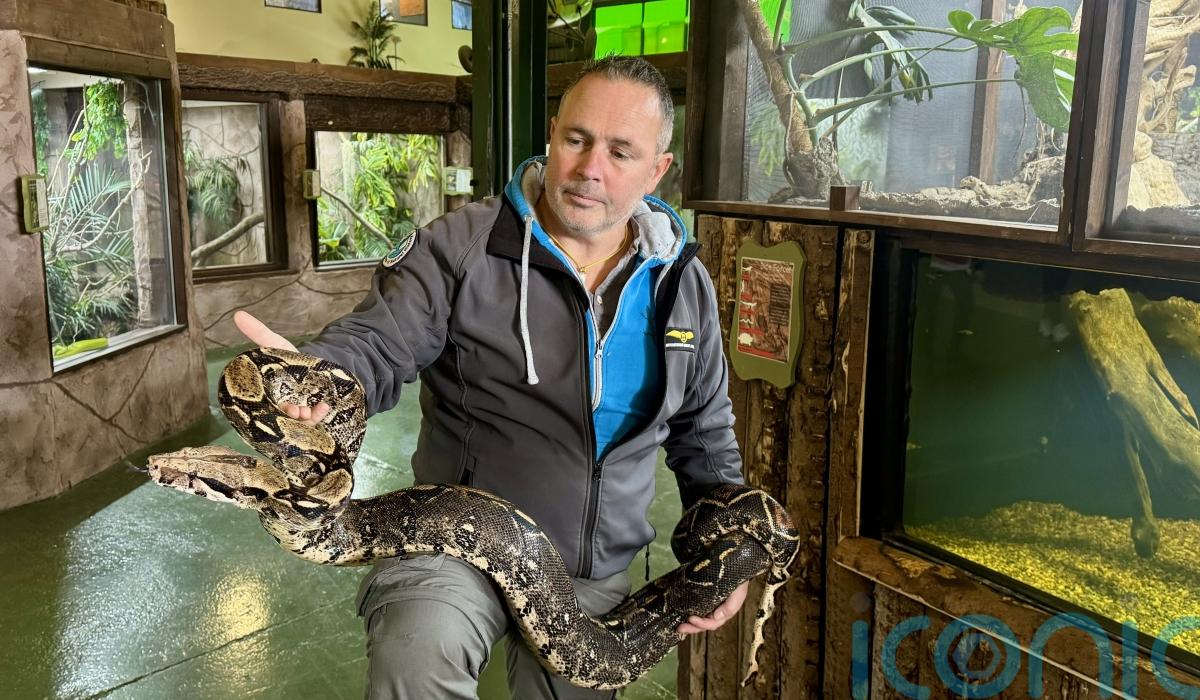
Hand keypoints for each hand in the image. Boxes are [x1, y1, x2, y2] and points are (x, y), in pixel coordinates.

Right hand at [232, 310, 328, 425]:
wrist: (316, 366)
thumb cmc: (290, 360)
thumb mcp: (276, 344)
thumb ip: (259, 333)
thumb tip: (238, 314)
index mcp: (268, 395)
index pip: (262, 405)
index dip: (268, 408)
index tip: (277, 405)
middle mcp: (280, 407)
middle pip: (281, 417)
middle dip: (287, 415)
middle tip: (294, 411)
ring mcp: (297, 414)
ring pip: (297, 423)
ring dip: (302, 419)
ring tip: (306, 411)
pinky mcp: (313, 416)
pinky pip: (315, 421)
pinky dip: (319, 415)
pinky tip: (323, 407)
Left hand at [677, 581, 748, 635]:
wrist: (734, 568)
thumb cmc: (737, 582)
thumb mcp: (738, 594)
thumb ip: (731, 607)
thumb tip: (716, 617)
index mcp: (724, 613)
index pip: (712, 623)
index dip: (702, 623)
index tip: (691, 618)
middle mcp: (716, 612)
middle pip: (704, 624)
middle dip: (692, 628)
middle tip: (680, 628)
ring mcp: (709, 606)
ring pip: (699, 619)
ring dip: (689, 624)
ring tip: (679, 626)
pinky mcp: (703, 599)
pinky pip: (696, 609)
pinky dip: (689, 613)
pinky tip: (681, 614)